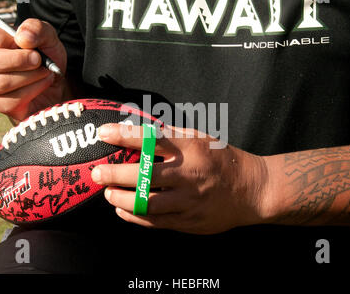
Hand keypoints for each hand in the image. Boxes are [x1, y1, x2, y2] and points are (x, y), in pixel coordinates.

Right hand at [0, 18, 68, 120]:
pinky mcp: (1, 105)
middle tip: (38, 58)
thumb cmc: (45, 56)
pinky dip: (36, 89)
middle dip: (17, 60)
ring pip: (2, 82)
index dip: (0, 36)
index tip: (22, 41)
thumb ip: (37, 29)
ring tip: (45, 70)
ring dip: (31, 75)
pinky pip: (14, 99)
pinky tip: (43, 83)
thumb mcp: (47, 37)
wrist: (57, 83)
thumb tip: (23, 37)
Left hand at [91, 124, 271, 234]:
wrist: (253, 191)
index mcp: (191, 148)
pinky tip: (122, 209)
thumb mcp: (202, 138)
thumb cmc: (224, 160)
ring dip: (120, 198)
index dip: (124, 136)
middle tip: (96, 173)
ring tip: (106, 193)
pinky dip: (134, 215)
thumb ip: (173, 134)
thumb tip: (142, 129)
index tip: (103, 133)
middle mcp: (188, 174)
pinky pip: (155, 221)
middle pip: (144, 175)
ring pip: (146, 202)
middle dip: (114, 173)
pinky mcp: (190, 221)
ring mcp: (189, 200)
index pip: (151, 139)